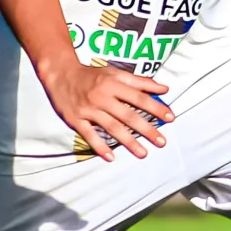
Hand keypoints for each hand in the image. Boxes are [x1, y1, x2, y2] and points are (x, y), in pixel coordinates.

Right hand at [36, 56, 172, 160]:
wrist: (60, 72)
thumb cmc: (92, 74)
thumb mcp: (115, 73)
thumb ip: (140, 81)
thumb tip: (164, 89)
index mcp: (113, 84)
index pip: (139, 98)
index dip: (156, 107)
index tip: (170, 118)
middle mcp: (102, 97)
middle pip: (128, 115)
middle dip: (146, 129)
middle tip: (162, 142)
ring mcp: (88, 109)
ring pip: (111, 127)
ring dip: (128, 141)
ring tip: (143, 153)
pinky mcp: (75, 119)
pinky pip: (89, 135)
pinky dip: (100, 146)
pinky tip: (111, 157)